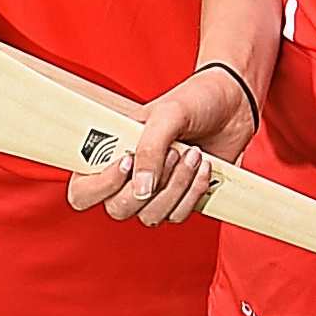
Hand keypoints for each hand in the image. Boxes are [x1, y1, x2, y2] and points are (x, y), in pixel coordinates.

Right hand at [70, 60, 254, 225]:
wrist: (233, 104)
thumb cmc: (194, 100)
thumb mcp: (167, 115)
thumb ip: (149, 149)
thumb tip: (141, 189)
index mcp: (110, 152)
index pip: (82, 189)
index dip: (100, 186)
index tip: (128, 162)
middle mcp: (127, 176)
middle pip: (118, 209)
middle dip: (148, 188)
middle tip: (173, 153)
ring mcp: (154, 191)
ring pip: (151, 216)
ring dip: (176, 188)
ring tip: (194, 155)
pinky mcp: (180, 199)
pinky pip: (178, 215)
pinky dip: (193, 193)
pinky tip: (205, 167)